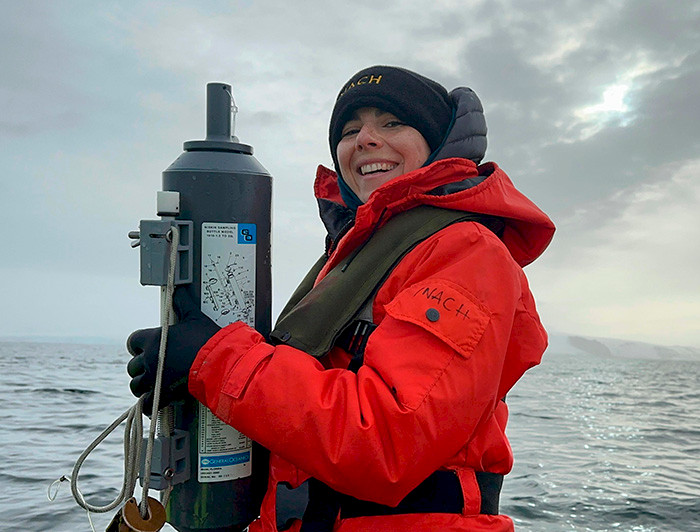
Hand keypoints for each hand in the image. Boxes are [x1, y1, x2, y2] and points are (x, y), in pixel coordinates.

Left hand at [126, 286, 219, 413]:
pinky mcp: (163, 395)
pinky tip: (153, 403)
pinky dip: (148, 405)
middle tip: (152, 366)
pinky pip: (146, 404)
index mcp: (154, 340)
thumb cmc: (208, 339)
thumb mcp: (195, 317)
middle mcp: (150, 360)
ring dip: (142, 385)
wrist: (220, 363)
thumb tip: (179, 290)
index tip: (145, 347)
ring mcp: (155, 379)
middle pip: (132, 366)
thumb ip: (183, 303)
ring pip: (136, 385)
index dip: (138, 345)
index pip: (133, 341)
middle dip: (140, 366)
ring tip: (151, 384)